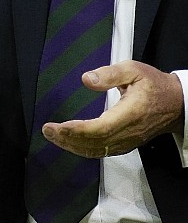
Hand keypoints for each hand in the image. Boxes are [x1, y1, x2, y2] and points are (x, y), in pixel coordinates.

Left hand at [42, 60, 185, 157]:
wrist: (176, 103)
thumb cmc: (154, 85)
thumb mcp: (133, 70)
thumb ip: (109, 74)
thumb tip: (86, 79)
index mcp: (130, 113)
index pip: (100, 128)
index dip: (77, 130)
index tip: (58, 126)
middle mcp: (129, 131)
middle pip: (95, 142)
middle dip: (67, 138)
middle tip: (47, 130)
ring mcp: (128, 141)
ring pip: (97, 150)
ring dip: (72, 146)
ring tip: (53, 136)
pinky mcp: (126, 144)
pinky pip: (102, 152)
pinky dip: (83, 149)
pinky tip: (70, 143)